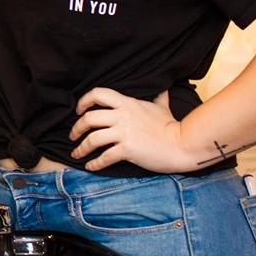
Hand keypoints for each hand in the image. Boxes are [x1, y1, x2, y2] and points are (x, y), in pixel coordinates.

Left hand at [70, 88, 196, 171]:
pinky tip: (91, 166)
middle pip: (89, 118)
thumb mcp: (162, 107)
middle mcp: (122, 116)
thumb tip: (163, 89)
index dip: (84, 101)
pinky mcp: (127, 149)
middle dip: (76, 128)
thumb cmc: (172, 127)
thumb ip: (158, 98)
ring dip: (81, 148)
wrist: (183, 144)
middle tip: (73, 135)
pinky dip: (94, 163)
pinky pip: (104, 157)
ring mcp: (124, 133)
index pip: (98, 94)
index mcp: (127, 103)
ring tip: (76, 153)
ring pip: (92, 139)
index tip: (78, 110)